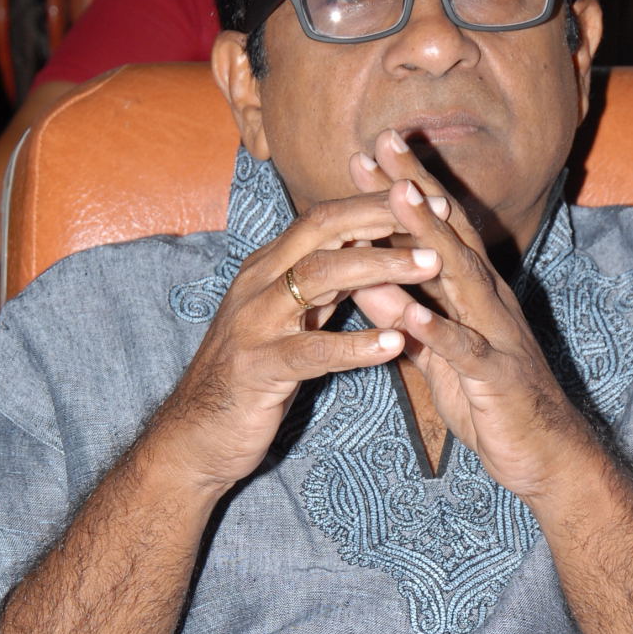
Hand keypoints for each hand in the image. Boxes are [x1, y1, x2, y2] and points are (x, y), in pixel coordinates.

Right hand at [150, 188, 441, 497]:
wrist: (195, 436)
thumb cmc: (252, 375)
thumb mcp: (289, 318)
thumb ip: (323, 286)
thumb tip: (367, 249)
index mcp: (269, 268)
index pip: (325, 218)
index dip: (376, 203)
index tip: (428, 197)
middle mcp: (259, 284)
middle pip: (322, 231)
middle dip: (381, 217)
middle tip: (437, 215)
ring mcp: (255, 324)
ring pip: (318, 277)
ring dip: (379, 266)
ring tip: (429, 265)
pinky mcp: (259, 369)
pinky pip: (312, 351)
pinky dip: (355, 345)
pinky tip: (395, 344)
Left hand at [348, 130, 595, 505]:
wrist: (546, 456)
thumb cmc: (490, 403)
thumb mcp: (439, 357)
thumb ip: (407, 319)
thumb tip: (369, 284)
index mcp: (474, 295)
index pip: (439, 230)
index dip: (408, 188)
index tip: (371, 153)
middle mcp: (489, 302)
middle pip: (450, 234)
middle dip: (415, 188)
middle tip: (382, 144)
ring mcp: (497, 335)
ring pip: (460, 277)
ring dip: (429, 237)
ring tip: (399, 200)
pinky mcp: (497, 377)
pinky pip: (466, 350)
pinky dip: (440, 329)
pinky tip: (413, 309)